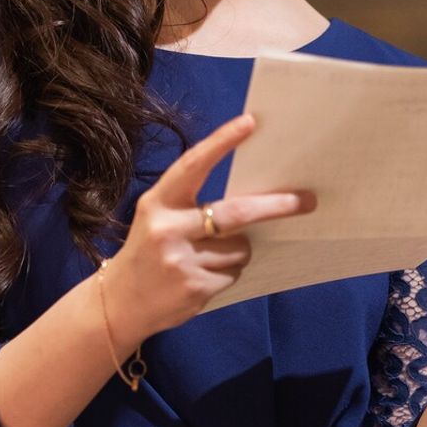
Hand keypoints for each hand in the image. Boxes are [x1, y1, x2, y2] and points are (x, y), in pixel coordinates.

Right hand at [101, 112, 314, 342]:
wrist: (120, 303)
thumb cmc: (148, 252)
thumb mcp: (158, 219)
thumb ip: (192, 204)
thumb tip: (253, 193)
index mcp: (158, 203)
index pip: (192, 166)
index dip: (221, 143)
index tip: (249, 123)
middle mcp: (168, 229)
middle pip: (237, 213)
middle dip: (276, 206)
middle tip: (306, 200)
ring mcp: (182, 261)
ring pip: (241, 247)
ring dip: (239, 250)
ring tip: (209, 258)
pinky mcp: (195, 288)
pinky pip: (234, 273)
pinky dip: (228, 272)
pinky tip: (202, 277)